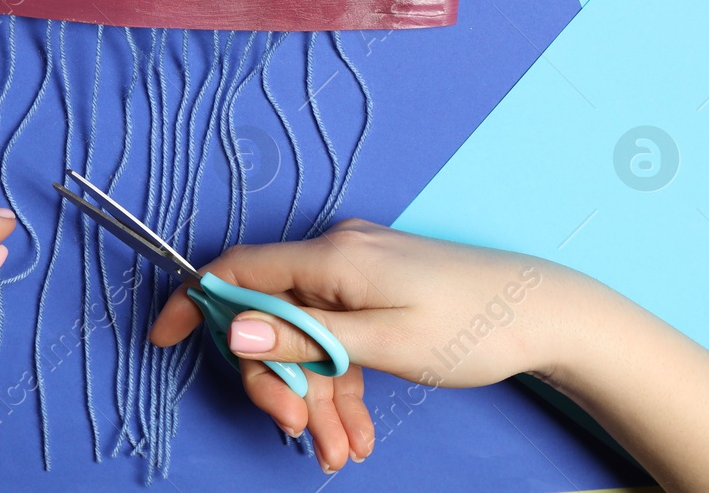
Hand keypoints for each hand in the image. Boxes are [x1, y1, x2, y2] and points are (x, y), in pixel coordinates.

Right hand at [149, 219, 571, 470]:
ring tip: (344, 453)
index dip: (196, 301)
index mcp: (330, 257)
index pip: (239, 269)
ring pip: (308, 338)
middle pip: (272, 316)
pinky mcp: (375, 290)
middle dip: (279, 382)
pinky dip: (341, 384)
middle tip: (301, 435)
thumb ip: (306, 338)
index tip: (161, 335)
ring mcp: (355, 272)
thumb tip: (236, 328)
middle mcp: (335, 255)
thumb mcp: (383, 342)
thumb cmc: (471, 326)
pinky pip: (338, 337)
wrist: (546, 315)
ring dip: (317, 398)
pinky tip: (357, 433)